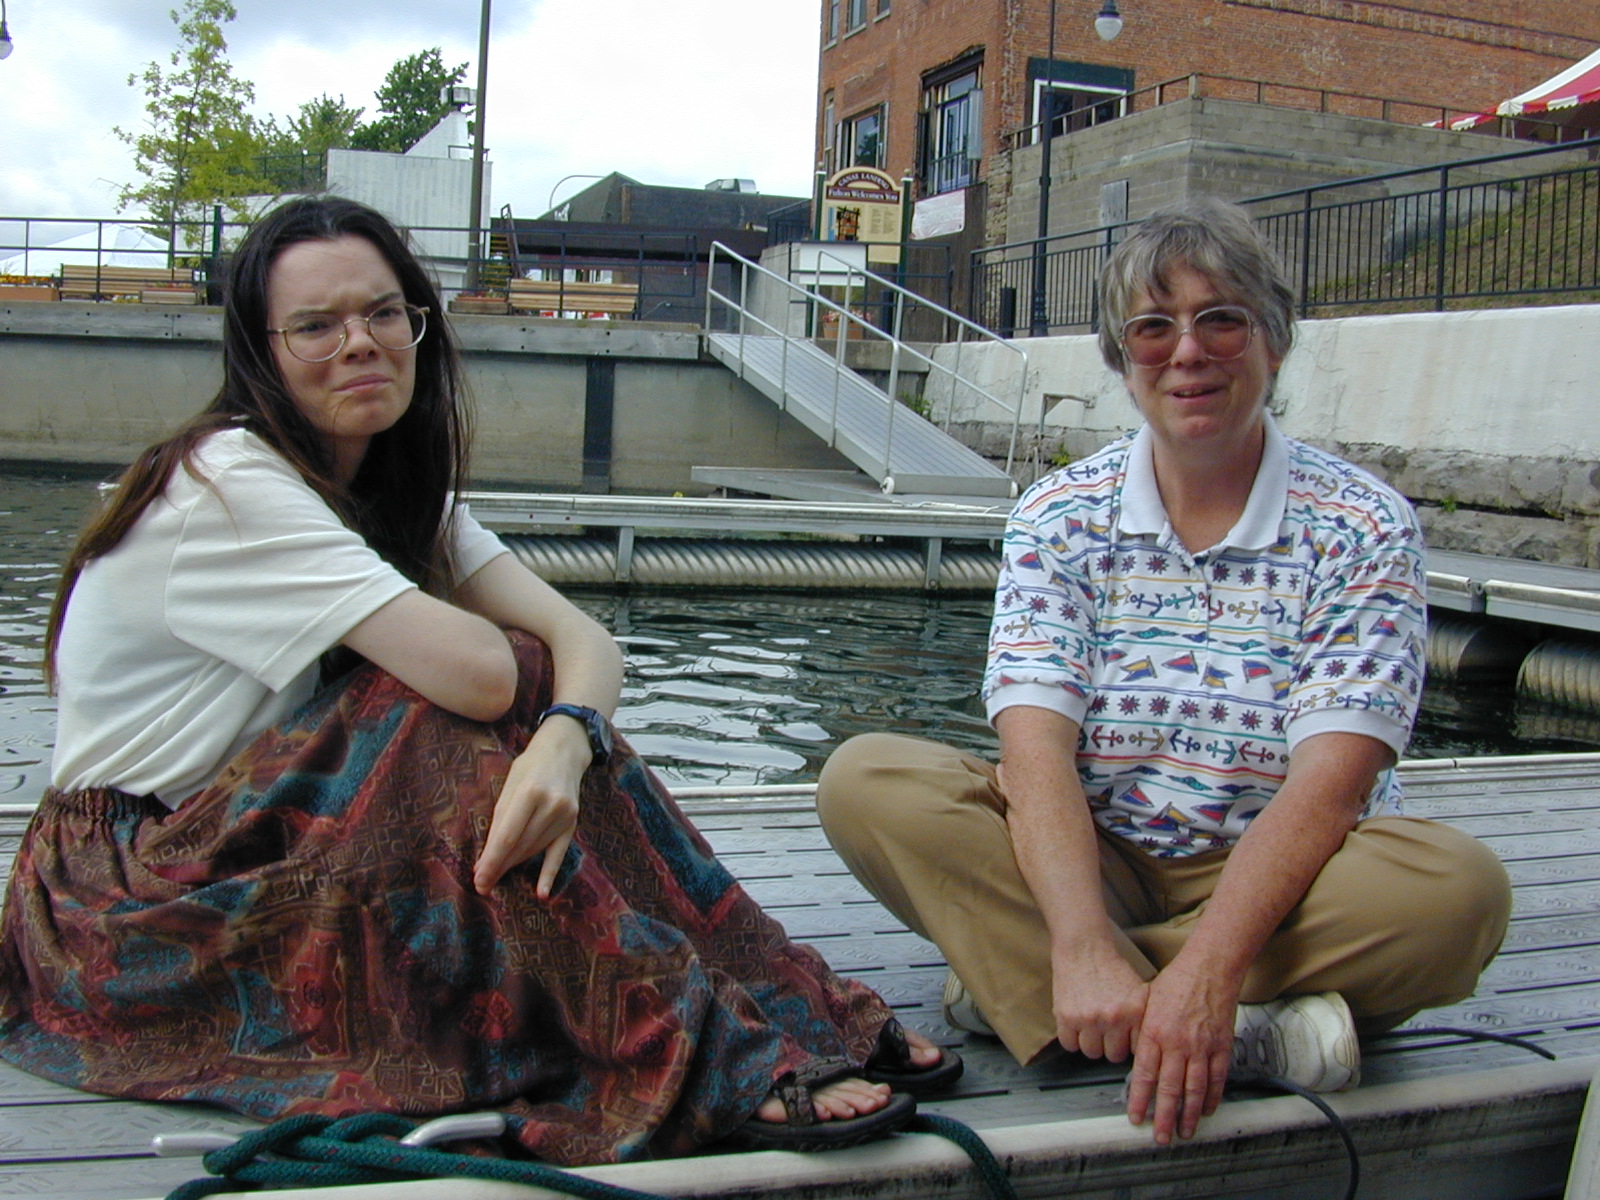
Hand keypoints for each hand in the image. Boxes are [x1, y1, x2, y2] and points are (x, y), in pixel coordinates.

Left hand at [472, 718, 590, 897]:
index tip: (479, 879)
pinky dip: (549, 874)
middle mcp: (551, 805)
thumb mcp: (509, 784)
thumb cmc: (530, 767)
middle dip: (499, 866)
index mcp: (530, 792)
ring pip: (535, 850)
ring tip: (497, 878)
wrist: (564, 752)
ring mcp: (565, 815)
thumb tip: (489, 854)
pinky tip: (541, 893)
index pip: (507, 836)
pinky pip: (559, 853)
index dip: (492, 861)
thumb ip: (501, 818)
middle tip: (482, 884)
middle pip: (521, 846)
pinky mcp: (573, 823)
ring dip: (514, 865)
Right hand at [1050, 942, 1148, 1062]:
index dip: (1129, 1043)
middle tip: (1106, 1032)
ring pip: (1091, 1052)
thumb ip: (1141, 1018)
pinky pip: (1069, 1044)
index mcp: (1134, 1011)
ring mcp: (1088, 1019)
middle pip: (1113, 1055)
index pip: (1136, 1049)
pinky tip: (1076, 1026)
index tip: (1125, 1038)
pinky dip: (1072, 1038)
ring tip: (1091, 1028)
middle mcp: (1113, 1018)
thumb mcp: (1138, 990)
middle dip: (1110, 1046)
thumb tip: (1143, 1047)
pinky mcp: (1066, 1016)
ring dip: (1091, 1043)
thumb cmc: (1112, 967)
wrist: (1084, 947)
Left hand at [1124, 961, 1237, 1144]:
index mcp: (1154, 1033)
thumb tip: (1141, 1059)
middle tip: (1160, 1137)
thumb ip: (1145, 1034)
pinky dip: (1211, 1097)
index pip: (1144, 1075)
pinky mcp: (1221, 1046)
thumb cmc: (1177, 981)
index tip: (1135, 1118)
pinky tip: (1205, 1110)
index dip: (1139, 1100)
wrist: (1209, 967)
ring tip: (1184, 1132)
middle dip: (1163, 1118)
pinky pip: (1216, 1079)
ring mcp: (1201, 1047)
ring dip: (1188, 1115)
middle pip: (1169, 1089)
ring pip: (1193, 1090)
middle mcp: (1176, 1044)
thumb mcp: (1148, 1004)